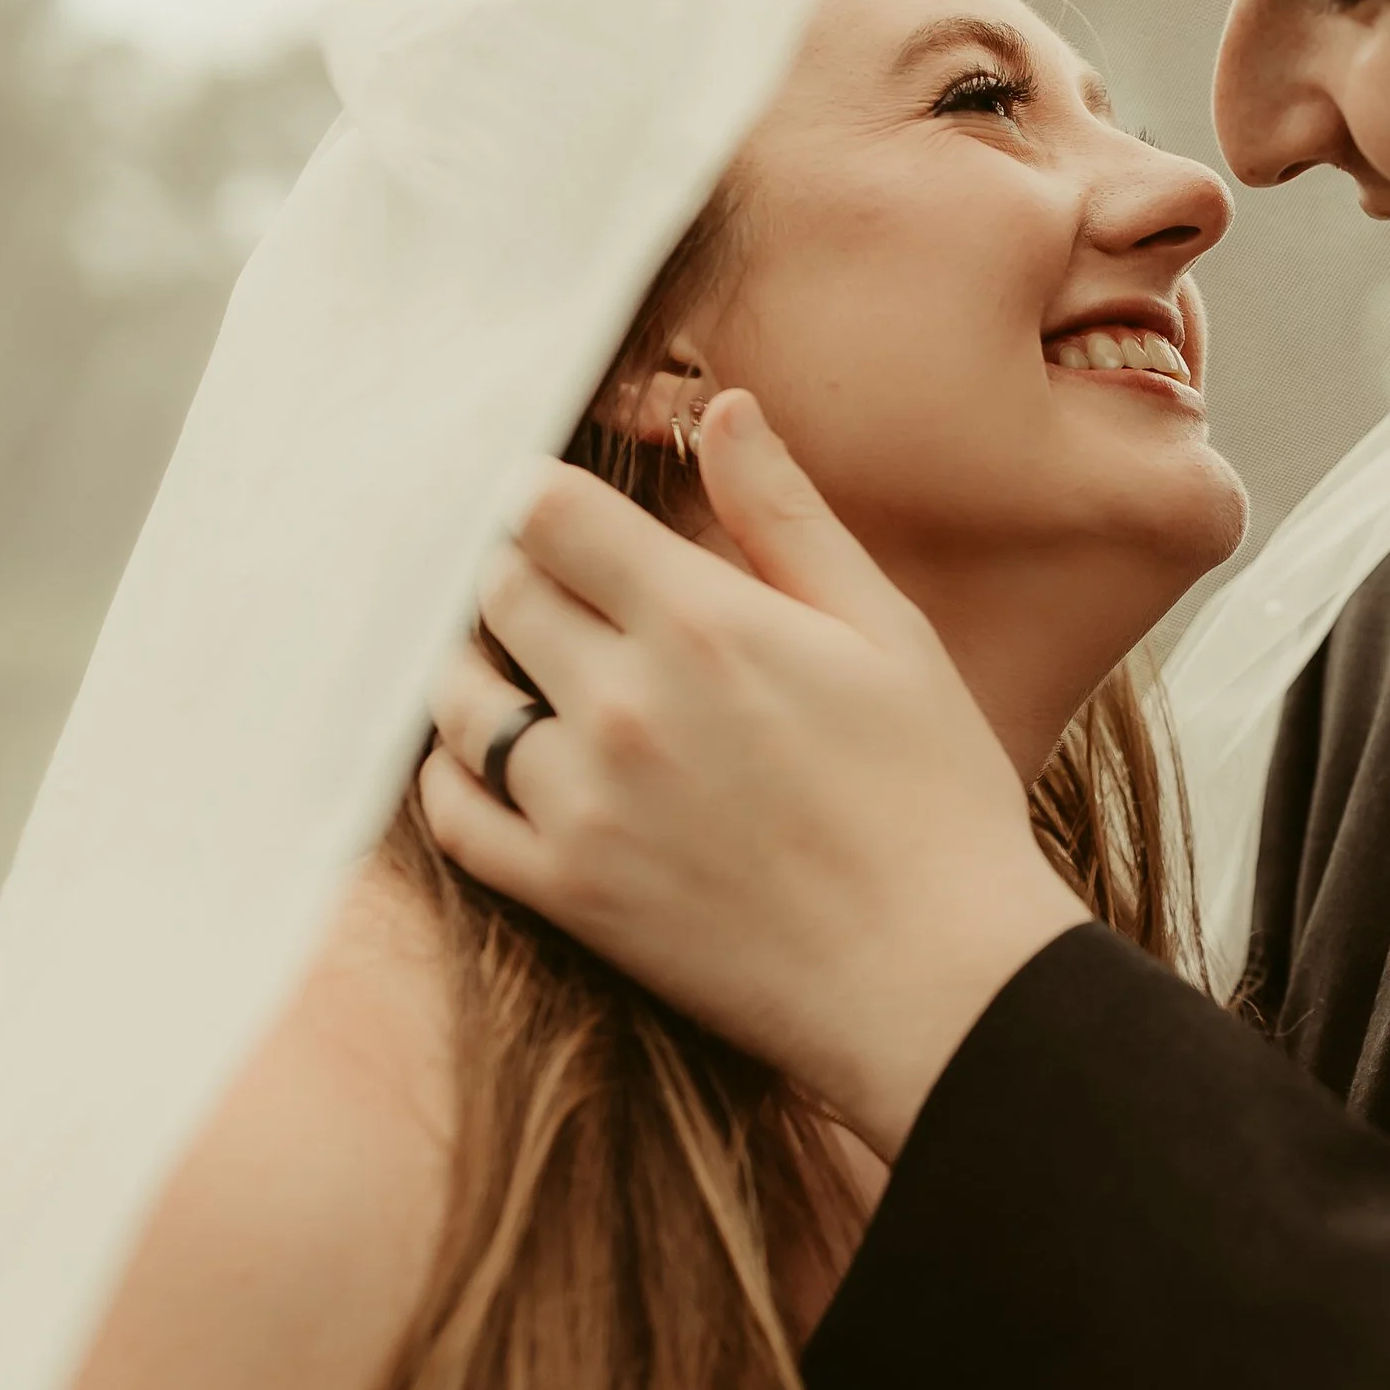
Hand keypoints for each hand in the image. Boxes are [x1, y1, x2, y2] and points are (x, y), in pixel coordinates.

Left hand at [419, 394, 1087, 1151]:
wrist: (938, 980)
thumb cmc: (935, 798)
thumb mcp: (886, 633)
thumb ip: (788, 517)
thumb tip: (721, 410)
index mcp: (704, 623)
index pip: (551, 512)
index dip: (543, 498)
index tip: (555, 510)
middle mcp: (625, 704)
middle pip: (499, 593)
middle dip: (516, 574)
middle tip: (545, 586)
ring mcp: (586, 803)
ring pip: (462, 698)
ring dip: (473, 667)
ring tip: (512, 666)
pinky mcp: (568, 892)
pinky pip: (454, 814)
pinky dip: (451, 774)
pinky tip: (487, 759)